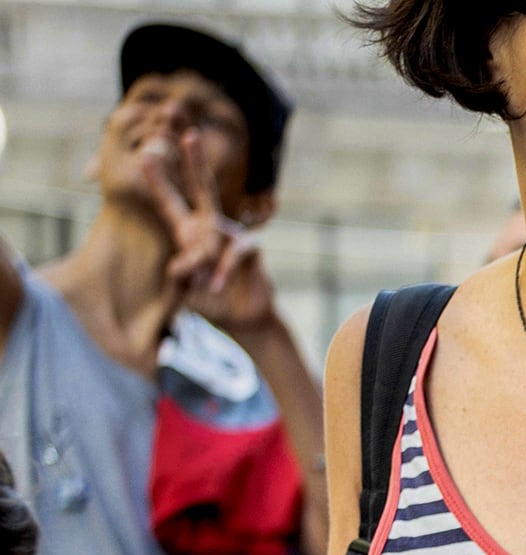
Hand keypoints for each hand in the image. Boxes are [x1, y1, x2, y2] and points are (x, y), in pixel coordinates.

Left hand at [141, 129, 273, 332]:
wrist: (242, 318)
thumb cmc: (209, 300)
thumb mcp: (188, 287)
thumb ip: (183, 274)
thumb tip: (181, 265)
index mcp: (186, 231)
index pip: (169, 201)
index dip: (158, 180)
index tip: (145, 156)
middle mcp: (210, 225)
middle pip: (202, 187)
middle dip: (196, 161)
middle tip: (190, 134)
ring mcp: (232, 234)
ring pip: (215, 234)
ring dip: (206, 260)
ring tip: (204, 284)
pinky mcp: (250, 247)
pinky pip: (235, 252)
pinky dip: (224, 271)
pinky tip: (217, 286)